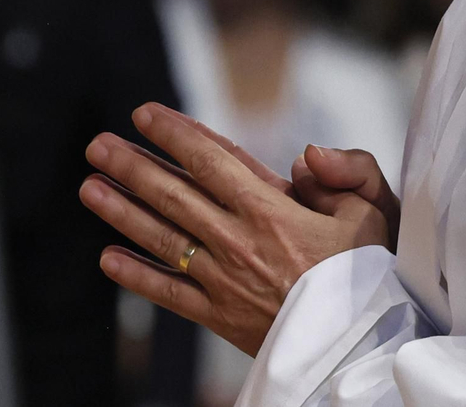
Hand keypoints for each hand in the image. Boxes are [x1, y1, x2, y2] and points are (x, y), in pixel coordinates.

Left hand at [80, 103, 390, 355]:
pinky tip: (107, 258)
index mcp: (274, 211)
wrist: (368, 350)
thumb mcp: (376, 211)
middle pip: (174, 195)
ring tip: (89, 187)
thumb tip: (304, 154)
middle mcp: (241, 241)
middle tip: (97, 145)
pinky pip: (171, 294)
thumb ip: (349, 170)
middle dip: (132, 166)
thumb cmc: (373, 274)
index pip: (212, 160)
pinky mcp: (222, 317)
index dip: (175, 134)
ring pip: (164, 238)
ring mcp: (227, 281)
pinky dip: (137, 276)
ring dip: (122, 211)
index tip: (143, 114)